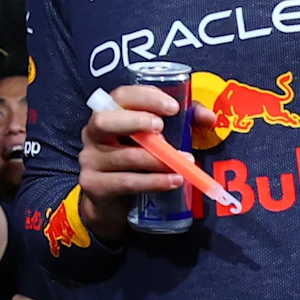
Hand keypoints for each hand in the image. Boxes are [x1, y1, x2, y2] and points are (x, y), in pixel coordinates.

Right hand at [72, 85, 187, 239]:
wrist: (114, 203)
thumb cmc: (139, 160)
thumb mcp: (162, 137)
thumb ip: (186, 121)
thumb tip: (209, 118)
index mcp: (109, 114)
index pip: (120, 96)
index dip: (145, 98)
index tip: (173, 107)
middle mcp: (93, 134)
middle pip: (104, 121)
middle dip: (136, 122)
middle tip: (163, 130)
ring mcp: (90, 160)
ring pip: (123, 156)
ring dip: (157, 160)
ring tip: (183, 164)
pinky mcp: (94, 185)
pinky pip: (126, 182)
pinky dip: (153, 182)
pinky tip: (173, 181)